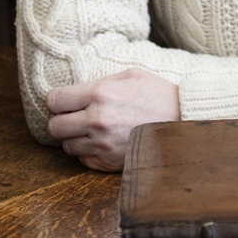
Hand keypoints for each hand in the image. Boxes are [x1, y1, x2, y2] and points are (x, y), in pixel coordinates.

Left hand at [45, 67, 180, 171]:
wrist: (183, 122)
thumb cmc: (158, 95)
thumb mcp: (130, 75)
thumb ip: (101, 82)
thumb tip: (78, 91)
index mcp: (100, 94)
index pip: (54, 100)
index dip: (56, 100)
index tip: (62, 101)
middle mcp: (97, 121)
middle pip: (54, 127)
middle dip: (60, 121)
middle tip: (73, 117)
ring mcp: (103, 144)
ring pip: (67, 146)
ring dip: (75, 138)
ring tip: (91, 130)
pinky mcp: (109, 162)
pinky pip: (83, 160)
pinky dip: (88, 152)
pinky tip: (102, 142)